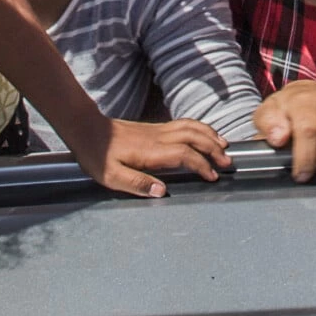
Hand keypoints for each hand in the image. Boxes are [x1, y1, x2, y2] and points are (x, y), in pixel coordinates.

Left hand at [68, 114, 233, 196]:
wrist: (87, 129)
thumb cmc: (98, 155)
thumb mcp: (111, 176)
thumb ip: (136, 183)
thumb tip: (161, 191)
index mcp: (151, 151)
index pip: (185, 155)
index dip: (202, 164)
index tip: (213, 176)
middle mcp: (158, 137)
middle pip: (194, 137)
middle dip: (213, 149)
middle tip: (227, 162)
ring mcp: (157, 130)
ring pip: (191, 127)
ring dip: (210, 135)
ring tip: (224, 146)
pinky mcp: (155, 128)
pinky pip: (183, 124)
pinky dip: (199, 127)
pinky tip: (203, 134)